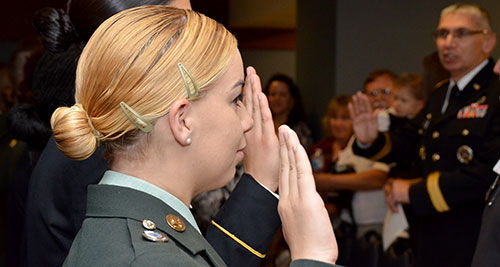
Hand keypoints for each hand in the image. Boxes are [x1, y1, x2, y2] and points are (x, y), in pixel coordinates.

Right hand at [242, 66, 278, 190]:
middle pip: (249, 103)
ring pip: (255, 108)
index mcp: (248, 131)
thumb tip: (246, 127)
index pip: (246, 107)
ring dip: (254, 91)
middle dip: (249, 85)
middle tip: (248, 69)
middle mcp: (251, 130)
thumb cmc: (258, 169)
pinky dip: (262, 107)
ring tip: (252, 75)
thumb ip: (251, 136)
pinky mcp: (267, 140)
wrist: (261, 183)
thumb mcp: (250, 150)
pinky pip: (264, 121)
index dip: (246, 92)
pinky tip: (260, 95)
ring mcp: (258, 134)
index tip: (245, 78)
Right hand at [278, 125, 337, 263]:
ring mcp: (294, 199)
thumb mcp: (299, 225)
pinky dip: (298, 157)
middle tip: (281, 129)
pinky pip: (301, 173)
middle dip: (283, 146)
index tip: (283, 145)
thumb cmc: (309, 248)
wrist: (310, 259)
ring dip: (289, 146)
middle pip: (284, 167)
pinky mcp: (306, 200)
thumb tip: (308, 204)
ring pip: (291, 167)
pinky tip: (295, 145)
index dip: (283, 158)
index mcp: (284, 205)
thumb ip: (300, 210)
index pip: (284, 176)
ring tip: (286, 130)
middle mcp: (286, 199)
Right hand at [348, 91, 378, 144]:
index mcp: (370, 116)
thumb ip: (375, 119)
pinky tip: (349, 104)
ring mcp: (359, 118)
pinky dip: (351, 110)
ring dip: (356, 103)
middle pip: (362, 106)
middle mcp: (365, 116)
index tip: (364, 95)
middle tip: (358, 93)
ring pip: (357, 109)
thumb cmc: (372, 134)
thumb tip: (377, 110)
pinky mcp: (355, 122)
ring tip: (354, 96)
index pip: (368, 107)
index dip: (366, 101)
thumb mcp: (375, 127)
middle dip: (360, 99)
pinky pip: (352, 115)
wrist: (367, 141)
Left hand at [384, 178, 419, 211]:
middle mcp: (394, 185)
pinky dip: (393, 208)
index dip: (388, 185)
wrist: (418, 191)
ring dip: (390, 204)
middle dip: (387, 194)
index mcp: (397, 181)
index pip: (389, 181)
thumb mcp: (408, 186)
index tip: (388, 188)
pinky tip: (397, 210)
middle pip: (386, 189)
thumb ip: (403, 187)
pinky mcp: (394, 197)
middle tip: (390, 200)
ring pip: (388, 198)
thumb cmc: (416, 189)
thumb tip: (403, 192)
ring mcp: (393, 191)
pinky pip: (391, 203)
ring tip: (393, 207)